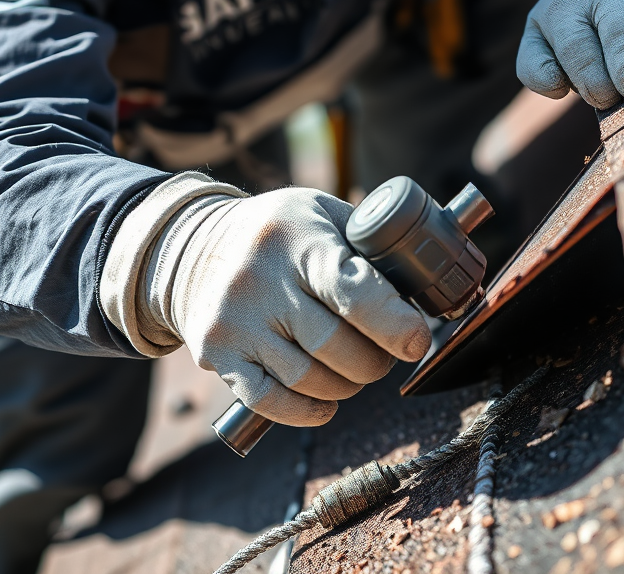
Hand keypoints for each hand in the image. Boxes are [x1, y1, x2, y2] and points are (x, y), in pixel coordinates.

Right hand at [102, 177, 431, 424]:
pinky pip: (270, 401)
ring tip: (357, 371)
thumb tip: (429, 282)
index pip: (353, 290)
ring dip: (347, 386)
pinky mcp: (217, 354)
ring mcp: (237, 321)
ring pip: (308, 378)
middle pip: (335, 345)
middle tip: (389, 353)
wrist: (193, 245)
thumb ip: (369, 242)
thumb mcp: (322, 212)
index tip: (417, 340)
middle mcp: (263, 281)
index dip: (393, 323)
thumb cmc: (279, 230)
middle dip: (375, 360)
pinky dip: (307, 411)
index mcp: (301, 241)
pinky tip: (326, 402)